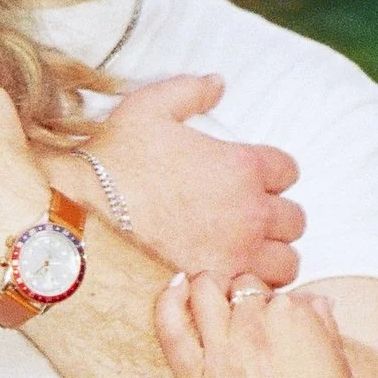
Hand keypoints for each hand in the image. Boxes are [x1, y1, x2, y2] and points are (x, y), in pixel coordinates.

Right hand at [89, 76, 302, 286]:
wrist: (81, 214)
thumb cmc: (113, 161)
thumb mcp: (149, 108)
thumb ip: (190, 92)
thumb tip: (218, 83)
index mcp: (242, 166)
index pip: (288, 171)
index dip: (270, 173)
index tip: (249, 179)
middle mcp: (249, 213)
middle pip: (295, 220)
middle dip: (275, 217)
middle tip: (246, 218)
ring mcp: (236, 255)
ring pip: (286, 263)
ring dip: (270, 257)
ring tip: (243, 254)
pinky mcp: (215, 287)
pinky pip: (253, 294)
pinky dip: (246, 288)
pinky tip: (224, 279)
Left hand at [151, 276, 374, 377]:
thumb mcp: (340, 367)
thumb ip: (322, 325)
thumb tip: (313, 300)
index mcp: (298, 317)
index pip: (274, 291)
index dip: (272, 310)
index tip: (273, 333)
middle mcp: (258, 324)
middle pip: (239, 285)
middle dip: (241, 298)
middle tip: (243, 327)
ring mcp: (224, 350)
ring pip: (204, 290)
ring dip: (208, 293)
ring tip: (211, 312)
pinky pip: (171, 324)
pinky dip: (168, 299)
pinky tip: (174, 288)